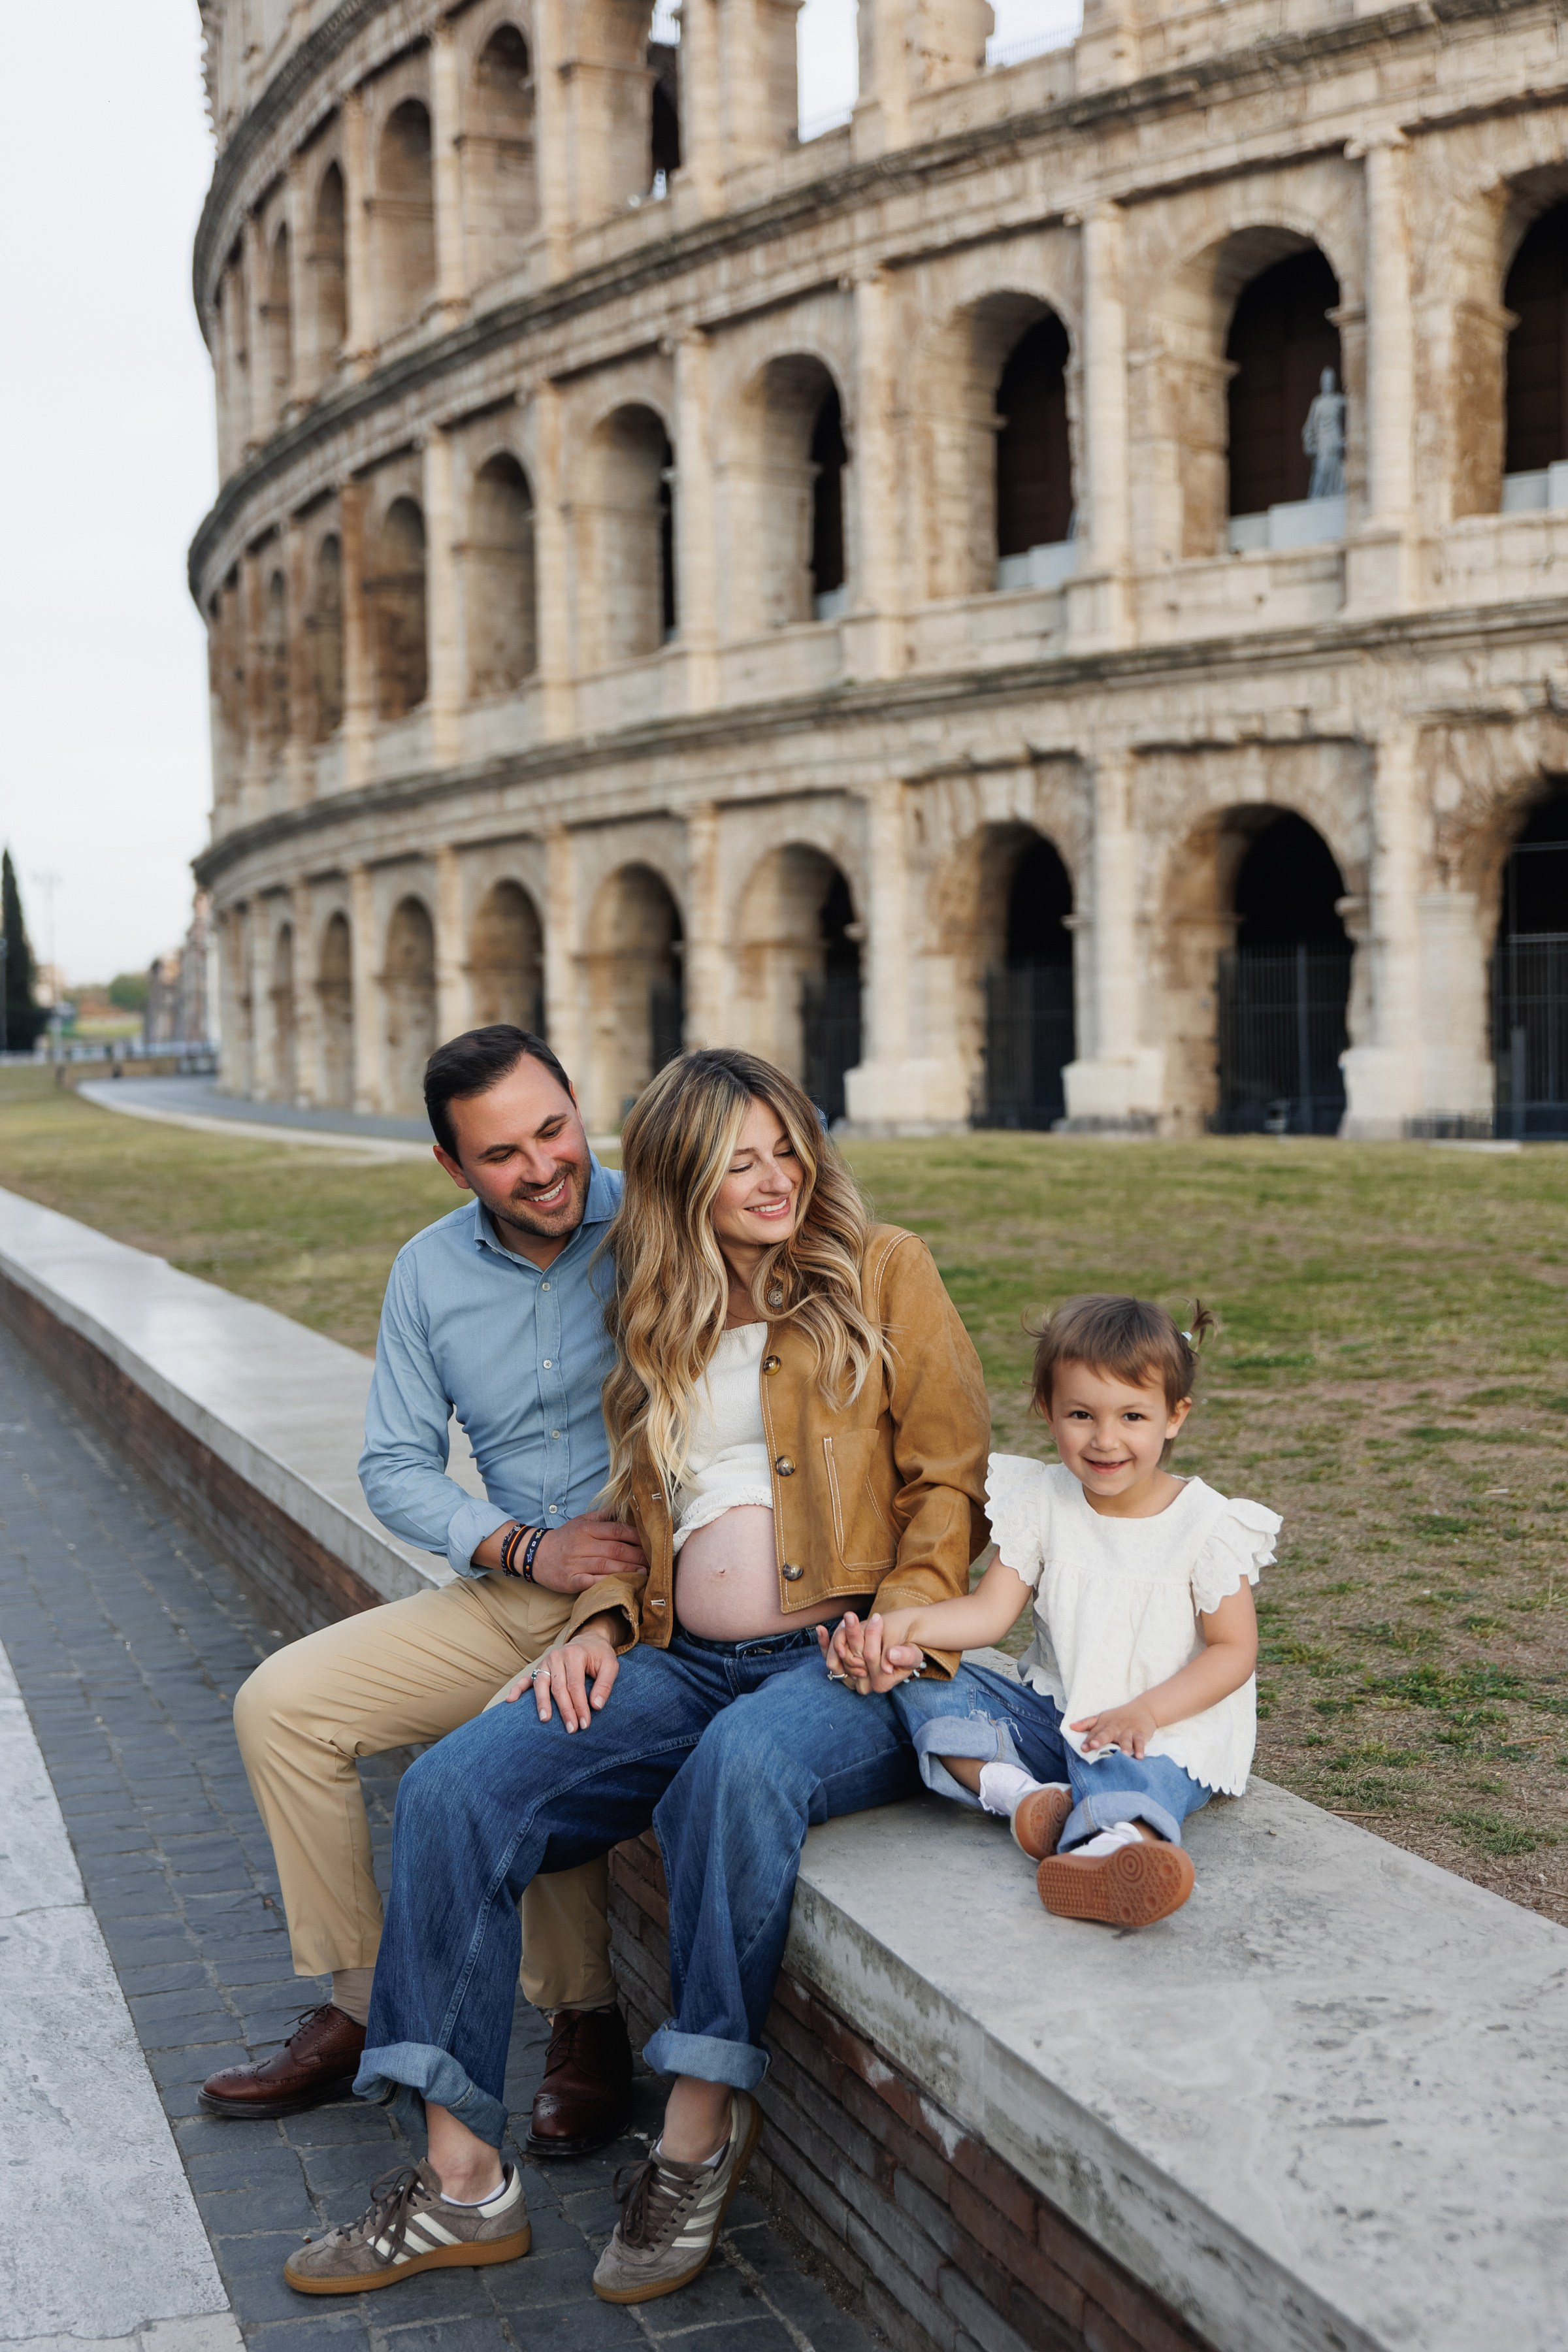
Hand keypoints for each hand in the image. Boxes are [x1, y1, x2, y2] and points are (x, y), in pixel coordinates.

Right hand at [504, 1626, 620, 1729]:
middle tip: (571, 1729)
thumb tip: (596, 1706)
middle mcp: (557, 1657)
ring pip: (541, 1684)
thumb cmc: (599, 1655)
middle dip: (565, 1710)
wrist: (588, 1640)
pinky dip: (517, 1689)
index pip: (575, 1685)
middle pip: (559, 1688)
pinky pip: (526, 1678)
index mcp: (574, 1655)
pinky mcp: (538, 1667)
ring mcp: (545, 1662)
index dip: (580, 1706)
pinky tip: (511, 1700)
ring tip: (545, 1719)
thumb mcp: (610, 1665)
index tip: (584, 1724)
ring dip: (542, 1703)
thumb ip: (605, 1684)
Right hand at [530, 1514, 647, 1596]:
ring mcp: (576, 1563)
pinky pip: (592, 1582)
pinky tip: (622, 1585)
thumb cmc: (565, 1538)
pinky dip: (608, 1583)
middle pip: (616, 1549)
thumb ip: (603, 1516)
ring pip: (607, 1566)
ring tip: (645, 1573)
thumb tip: (626, 1508)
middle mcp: (582, 1544)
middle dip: (638, 1556)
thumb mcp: (581, 1521)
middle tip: (655, 1561)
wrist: (536, 1554)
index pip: (617, 1530)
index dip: (637, 1537)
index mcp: (587, 1529)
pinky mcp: (570, 1580)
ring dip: (628, 1570)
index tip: (652, 1542)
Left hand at [816, 1610, 922, 1695]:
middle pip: (849, 1658)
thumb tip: (891, 1655)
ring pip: (836, 1658)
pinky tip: (821, 1629)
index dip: (872, 1637)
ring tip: (848, 1617)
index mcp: (880, 1683)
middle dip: (852, 1633)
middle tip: (853, 1614)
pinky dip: (824, 1644)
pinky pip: (829, 1658)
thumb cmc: (907, 1653)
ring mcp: (850, 1677)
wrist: (898, 1655)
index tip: (877, 1618)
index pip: (869, 1658)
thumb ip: (905, 1656)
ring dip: (839, 1636)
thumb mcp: (913, 1655)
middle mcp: (862, 1684)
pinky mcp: (842, 1669)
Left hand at [1070, 1698, 1158, 1756]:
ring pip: (1125, 1739)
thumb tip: (1071, 1727)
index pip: (1094, 1733)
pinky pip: (1140, 1742)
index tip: (1083, 1748)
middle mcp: (1115, 1727)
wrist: (1143, 1709)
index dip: (1088, 1740)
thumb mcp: (1102, 1718)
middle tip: (1094, 1745)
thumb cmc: (1119, 1717)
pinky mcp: (1140, 1734)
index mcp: (1104, 1724)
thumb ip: (1087, 1723)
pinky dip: (1140, 1749)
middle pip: (1107, 1733)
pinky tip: (1140, 1757)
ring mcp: (1128, 1731)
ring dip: (1124, 1747)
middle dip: (1100, 1739)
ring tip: (1123, 1755)